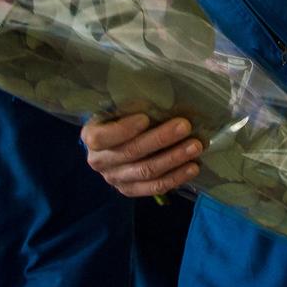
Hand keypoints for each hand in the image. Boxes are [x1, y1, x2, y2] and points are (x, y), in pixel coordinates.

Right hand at [82, 113, 201, 197]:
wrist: (112, 143)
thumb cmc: (119, 117)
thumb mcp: (117, 108)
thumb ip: (131, 105)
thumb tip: (162, 96)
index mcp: (91, 136)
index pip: (102, 137)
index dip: (123, 129)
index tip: (145, 118)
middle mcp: (99, 161)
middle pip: (131, 153)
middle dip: (160, 139)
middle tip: (185, 126)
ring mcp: (115, 178)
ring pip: (146, 171)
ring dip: (173, 159)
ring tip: (196, 146)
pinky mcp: (130, 190)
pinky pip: (154, 188)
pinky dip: (176, 177)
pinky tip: (193, 167)